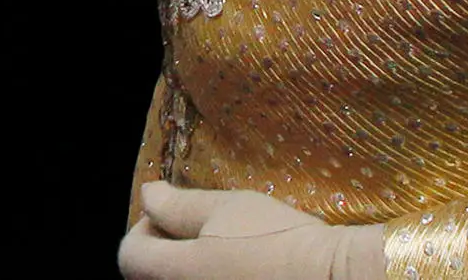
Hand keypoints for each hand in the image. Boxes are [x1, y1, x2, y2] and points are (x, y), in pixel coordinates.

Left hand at [118, 184, 387, 279]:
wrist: (336, 278)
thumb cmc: (281, 240)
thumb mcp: (228, 209)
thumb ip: (178, 205)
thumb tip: (148, 195)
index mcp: (175, 273)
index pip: (130, 255)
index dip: (146, 229)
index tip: (174, 217)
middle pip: (154, 276)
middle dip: (170, 253)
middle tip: (204, 235)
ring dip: (194, 268)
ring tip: (229, 255)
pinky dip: (218, 279)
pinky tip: (246, 271)